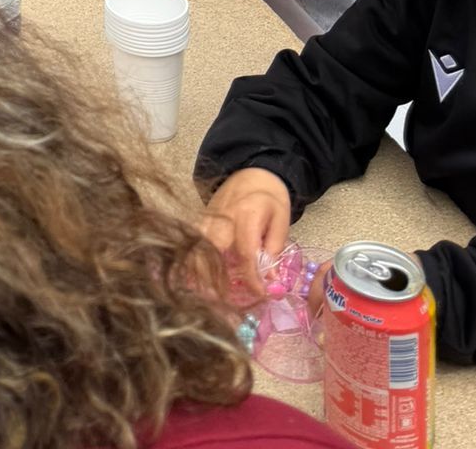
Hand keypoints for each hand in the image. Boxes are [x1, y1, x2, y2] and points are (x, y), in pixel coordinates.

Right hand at [201, 169, 292, 295]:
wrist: (253, 170)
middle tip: (222, 305)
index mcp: (246, 215)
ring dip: (199, 273)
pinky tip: (196, 280)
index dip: (252, 278)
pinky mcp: (200, 219)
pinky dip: (193, 261)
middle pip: (211, 252)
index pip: (246, 253)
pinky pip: (193, 243)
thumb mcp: (281, 221)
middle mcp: (222, 217)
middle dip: (214, 280)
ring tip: (205, 297)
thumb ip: (274, 250)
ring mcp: (207, 217)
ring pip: (195, 248)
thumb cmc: (270, 197)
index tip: (260, 296)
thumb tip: (270, 282)